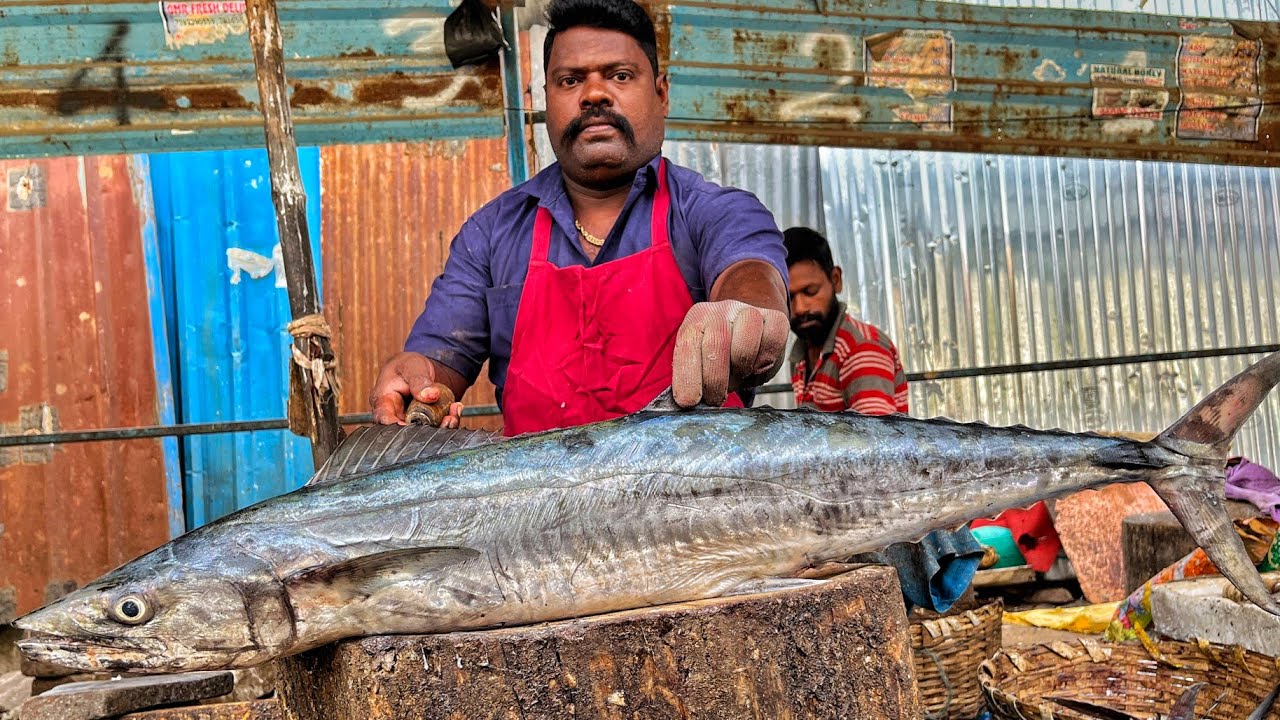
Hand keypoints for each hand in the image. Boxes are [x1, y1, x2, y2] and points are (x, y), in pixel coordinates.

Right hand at [369, 352, 464, 426]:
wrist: (421, 370)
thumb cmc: (409, 366)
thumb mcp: (412, 366)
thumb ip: (419, 380)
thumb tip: (430, 395)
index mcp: (383, 401)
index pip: (384, 419)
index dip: (396, 427)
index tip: (412, 427)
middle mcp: (396, 416)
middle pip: (405, 431)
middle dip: (425, 430)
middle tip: (444, 421)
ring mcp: (411, 422)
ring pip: (424, 433)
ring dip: (441, 427)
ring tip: (452, 416)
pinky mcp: (426, 423)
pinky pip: (437, 428)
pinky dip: (449, 421)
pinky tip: (455, 408)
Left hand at [672, 300, 788, 406]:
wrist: (745, 329)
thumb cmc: (719, 354)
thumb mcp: (699, 362)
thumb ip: (692, 378)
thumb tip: (690, 402)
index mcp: (696, 321)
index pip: (687, 347)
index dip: (687, 377)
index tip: (688, 401)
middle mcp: (720, 312)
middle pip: (716, 345)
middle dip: (715, 381)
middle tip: (715, 398)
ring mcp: (748, 312)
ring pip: (746, 345)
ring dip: (741, 370)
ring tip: (738, 376)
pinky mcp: (775, 318)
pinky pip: (773, 340)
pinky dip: (766, 361)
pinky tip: (758, 366)